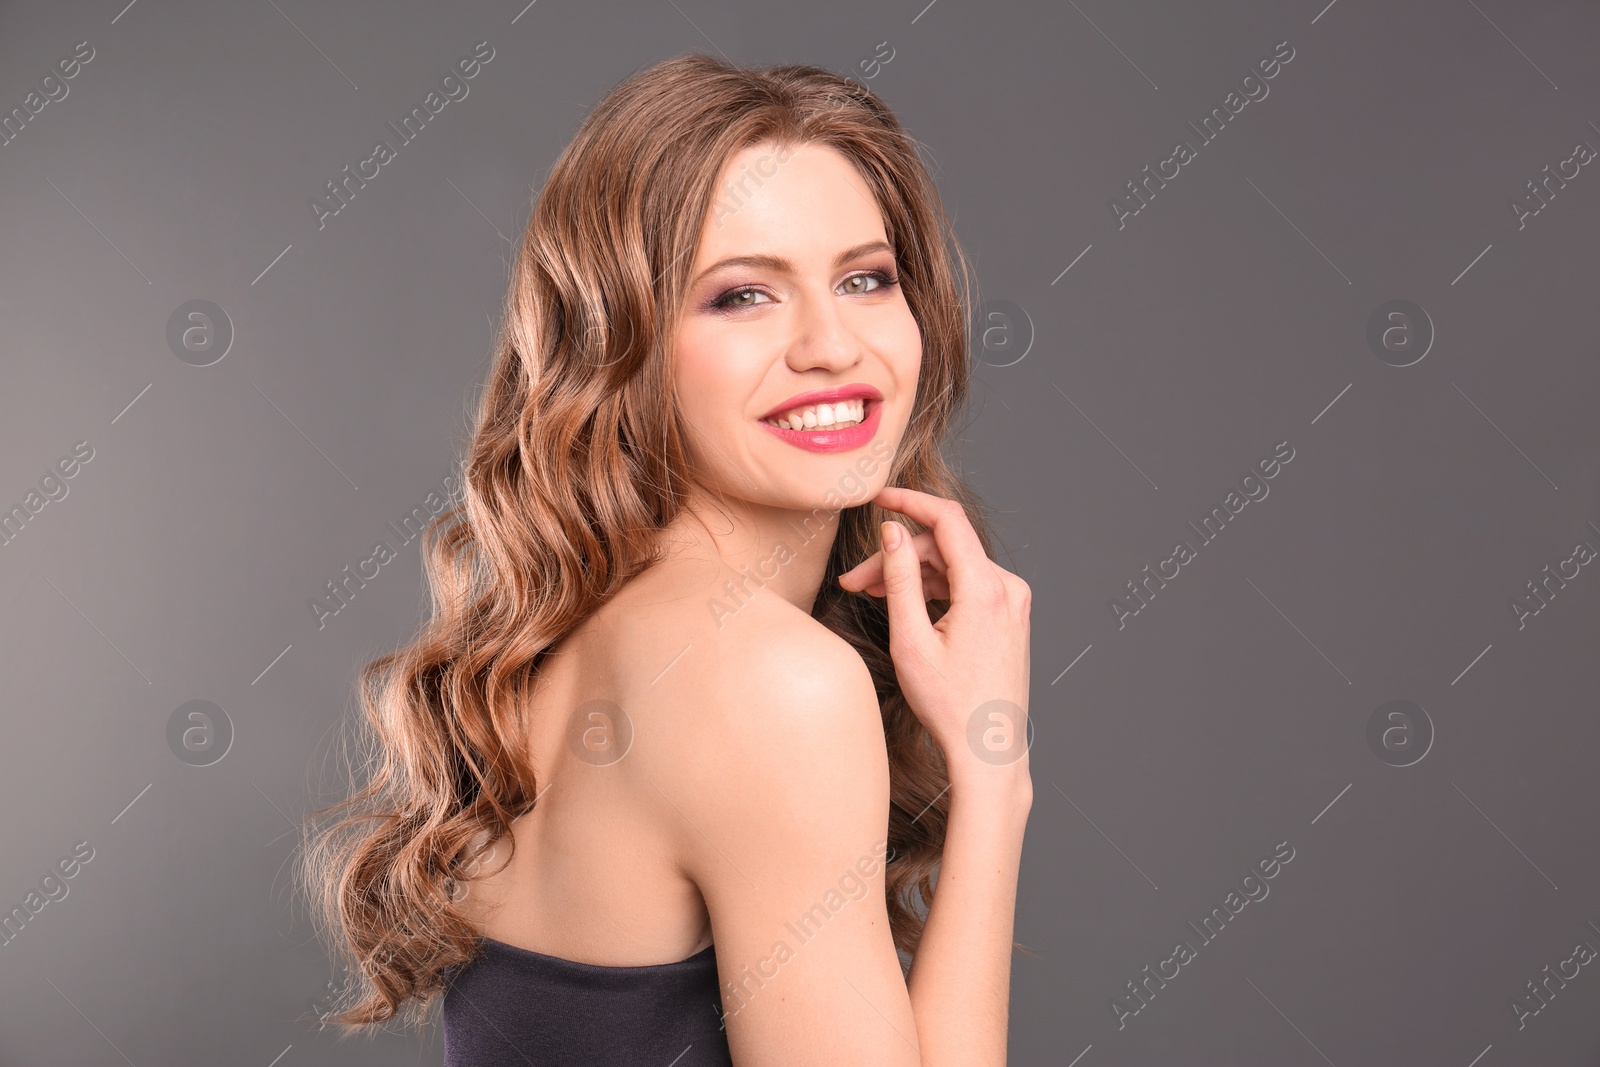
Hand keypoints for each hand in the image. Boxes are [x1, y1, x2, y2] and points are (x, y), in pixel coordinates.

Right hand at [839, 487, 1031, 789]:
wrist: (988, 750)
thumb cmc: (949, 705)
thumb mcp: (911, 641)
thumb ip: (899, 580)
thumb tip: (892, 532)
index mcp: (987, 590)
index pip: (946, 520)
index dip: (908, 501)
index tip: (876, 497)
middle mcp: (1008, 588)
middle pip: (944, 548)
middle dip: (897, 557)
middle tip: (854, 582)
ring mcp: (1013, 602)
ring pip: (953, 566)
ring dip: (913, 575)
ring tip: (871, 595)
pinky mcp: (1010, 616)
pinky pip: (968, 585)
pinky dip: (935, 589)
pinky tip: (906, 607)